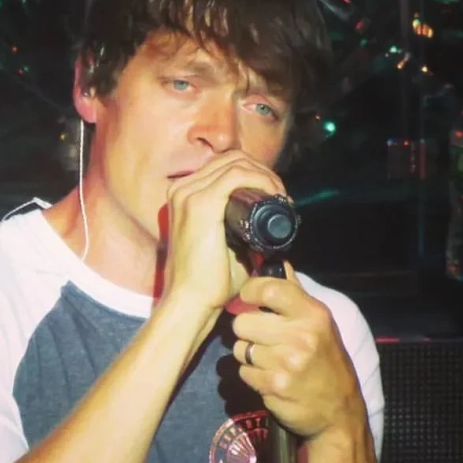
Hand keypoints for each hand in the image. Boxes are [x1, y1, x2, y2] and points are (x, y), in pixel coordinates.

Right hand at [161, 151, 285, 315]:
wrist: (191, 302)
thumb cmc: (208, 282)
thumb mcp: (224, 246)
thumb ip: (240, 232)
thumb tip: (268, 227)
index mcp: (183, 196)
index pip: (223, 166)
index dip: (254, 173)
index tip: (275, 195)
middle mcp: (181, 189)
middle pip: (231, 159)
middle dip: (262, 171)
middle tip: (281, 195)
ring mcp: (188, 194)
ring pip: (236, 163)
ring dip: (266, 175)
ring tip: (281, 197)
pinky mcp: (201, 204)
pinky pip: (238, 175)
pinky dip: (262, 180)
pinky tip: (275, 195)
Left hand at [231, 262, 366, 439]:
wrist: (339, 411)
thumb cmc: (327, 361)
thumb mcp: (320, 324)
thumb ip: (295, 294)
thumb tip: (278, 264)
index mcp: (313, 314)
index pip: (269, 289)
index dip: (251, 292)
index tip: (249, 299)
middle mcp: (301, 336)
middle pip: (243, 322)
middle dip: (248, 332)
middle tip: (264, 340)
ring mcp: (287, 363)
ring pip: (240, 349)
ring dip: (250, 356)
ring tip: (270, 361)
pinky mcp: (275, 386)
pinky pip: (243, 372)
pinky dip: (252, 376)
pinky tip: (270, 378)